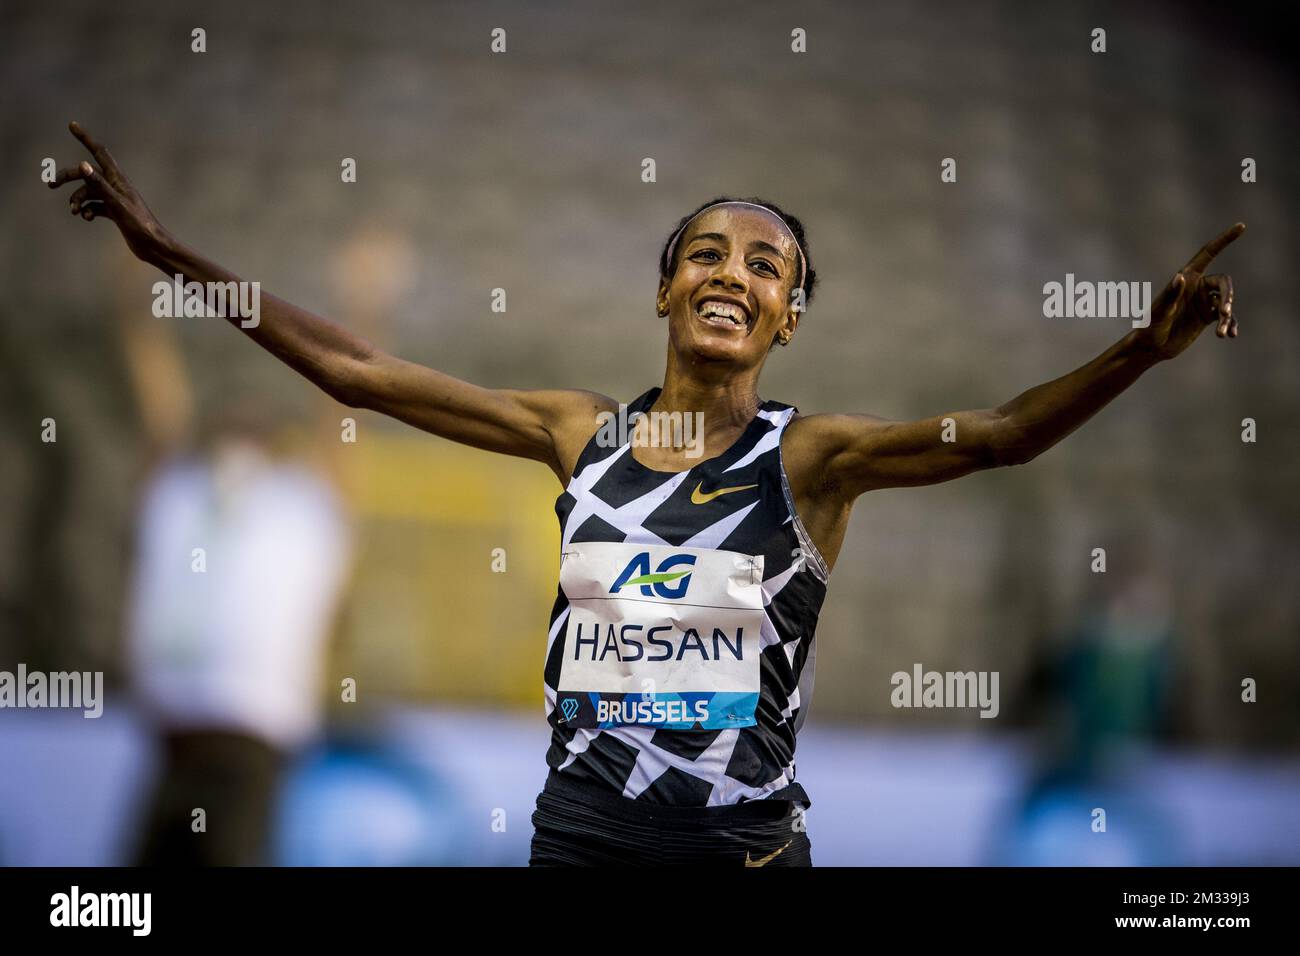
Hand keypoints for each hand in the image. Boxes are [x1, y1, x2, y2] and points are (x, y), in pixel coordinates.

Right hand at [48, 121, 168, 261]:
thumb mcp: (116, 203)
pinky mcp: (113, 212)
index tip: (72, 125)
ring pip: (88, 192)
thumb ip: (99, 184)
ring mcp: (114, 199)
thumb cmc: (139, 224)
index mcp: (118, 179)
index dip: (86, 139)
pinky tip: (86, 217)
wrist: (152, 245)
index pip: (99, 153)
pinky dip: (87, 210)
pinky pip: (94, 206)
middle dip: (68, 178)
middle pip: (86, 174)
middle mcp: (115, 186)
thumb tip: (82, 165)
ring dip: (77, 200)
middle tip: (50, 184)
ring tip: (74, 211)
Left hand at [1136, 223, 1243, 361]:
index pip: (1208, 253)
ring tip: (1222, 333)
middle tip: (1224, 312)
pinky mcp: (1207, 317)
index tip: (1241, 226)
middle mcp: (1197, 287)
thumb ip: (1170, 295)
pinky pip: (1226, 317)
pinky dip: (1230, 325)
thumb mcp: (1160, 312)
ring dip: (1227, 317)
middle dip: (1228, 296)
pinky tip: (1229, 335)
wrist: (1151, 347)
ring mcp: (1203, 301)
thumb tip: (1180, 277)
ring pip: (1226, 302)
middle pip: (1223, 283)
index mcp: (1187, 277)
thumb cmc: (1150, 327)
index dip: (1224, 240)